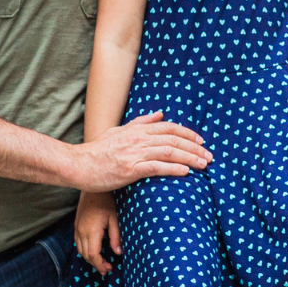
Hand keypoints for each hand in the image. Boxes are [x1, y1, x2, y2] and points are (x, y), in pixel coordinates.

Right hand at [68, 112, 209, 191]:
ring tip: (204, 165)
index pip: (170, 128)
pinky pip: (156, 167)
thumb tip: (160, 114)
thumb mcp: (119, 131)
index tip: (201, 142)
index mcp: (137, 130)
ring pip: (169, 152)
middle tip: (210, 156)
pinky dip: (173, 168)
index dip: (188, 134)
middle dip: (195, 148)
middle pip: (174, 139)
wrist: (78, 165)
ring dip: (190, 158)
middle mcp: (138, 139)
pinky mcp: (130, 170)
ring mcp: (134, 154)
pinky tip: (186, 172)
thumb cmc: (97, 151)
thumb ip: (140, 122)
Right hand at [73, 191, 120, 274]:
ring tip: (101, 262)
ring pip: (80, 250)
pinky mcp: (76, 225)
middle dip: (95, 264)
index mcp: (91, 231)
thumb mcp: (115, 219)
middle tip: (107, 269)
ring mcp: (77, 228)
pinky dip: (85, 250)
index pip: (93, 255)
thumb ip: (116, 237)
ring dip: (89, 258)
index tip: (108, 269)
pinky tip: (93, 251)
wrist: (93, 188)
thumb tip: (118, 253)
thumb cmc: (107, 201)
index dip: (100, 264)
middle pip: (85, 255)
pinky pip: (78, 242)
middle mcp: (81, 231)